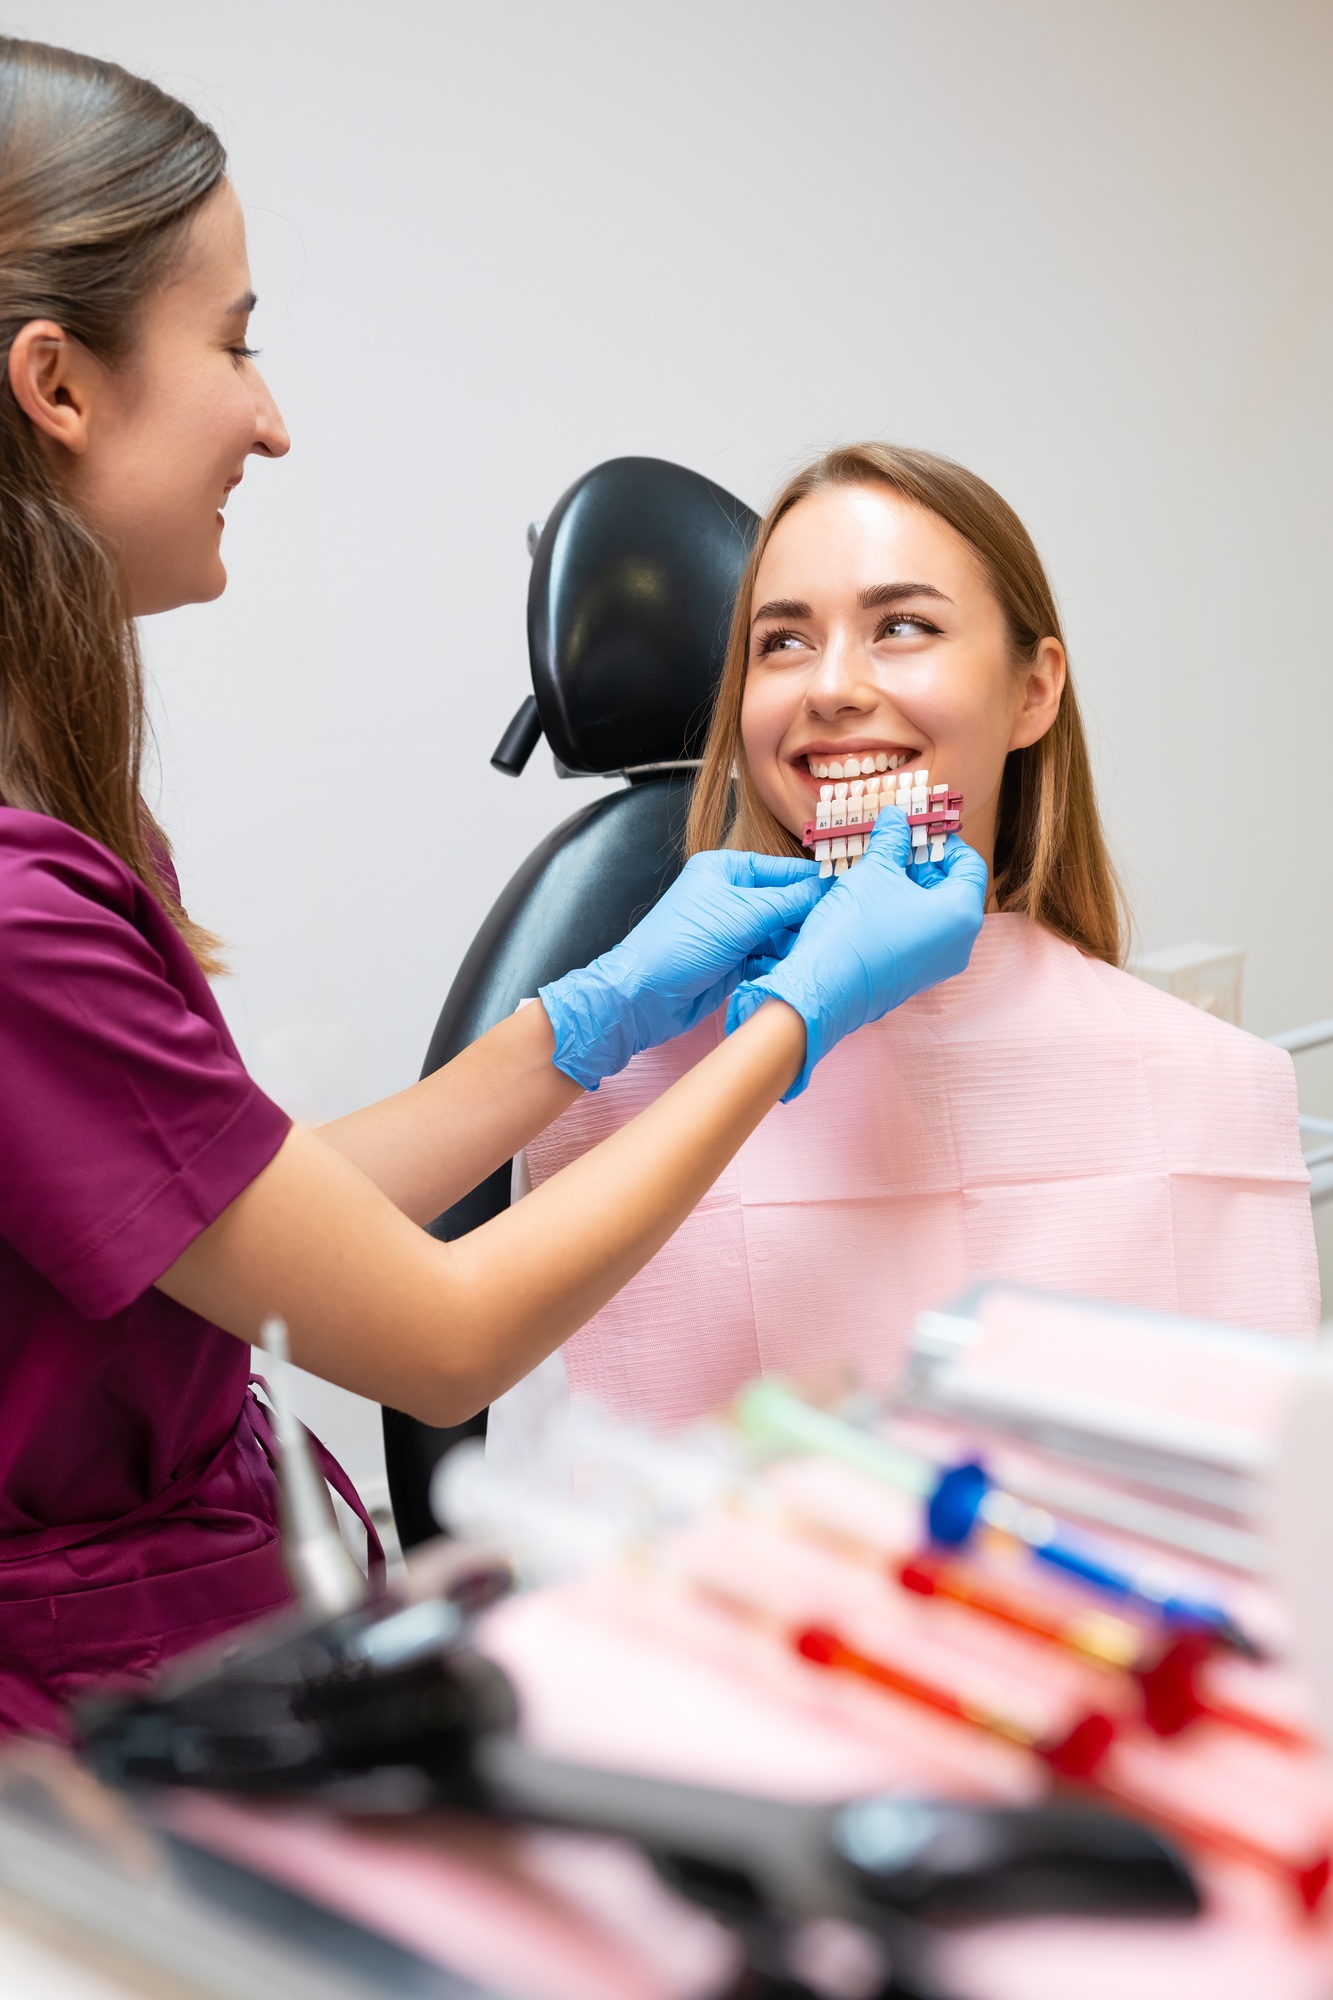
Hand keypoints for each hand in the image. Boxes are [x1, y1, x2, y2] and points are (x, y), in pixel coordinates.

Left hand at [541, 850, 827, 1089]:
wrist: (643, 997)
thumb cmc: (681, 945)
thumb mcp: (743, 916)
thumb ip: (788, 902)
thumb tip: (826, 889)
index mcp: (726, 869)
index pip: (782, 871)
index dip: (813, 883)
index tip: (846, 895)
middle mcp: (729, 896)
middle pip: (784, 903)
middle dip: (805, 920)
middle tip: (834, 933)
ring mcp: (731, 930)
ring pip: (778, 933)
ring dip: (794, 945)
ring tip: (814, 956)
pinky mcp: (732, 960)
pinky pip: (768, 957)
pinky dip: (779, 964)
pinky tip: (790, 971)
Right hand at [726, 810, 987, 1097]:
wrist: (823, 990)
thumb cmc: (854, 929)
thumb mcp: (873, 872)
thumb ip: (891, 841)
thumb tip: (896, 818)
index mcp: (962, 914)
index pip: (970, 865)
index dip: (944, 841)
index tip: (916, 829)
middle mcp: (960, 943)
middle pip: (953, 888)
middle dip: (923, 863)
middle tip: (892, 845)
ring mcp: (938, 965)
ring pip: (934, 913)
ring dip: (909, 886)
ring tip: (877, 869)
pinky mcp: (915, 976)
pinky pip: (920, 935)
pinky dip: (903, 912)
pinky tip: (872, 900)